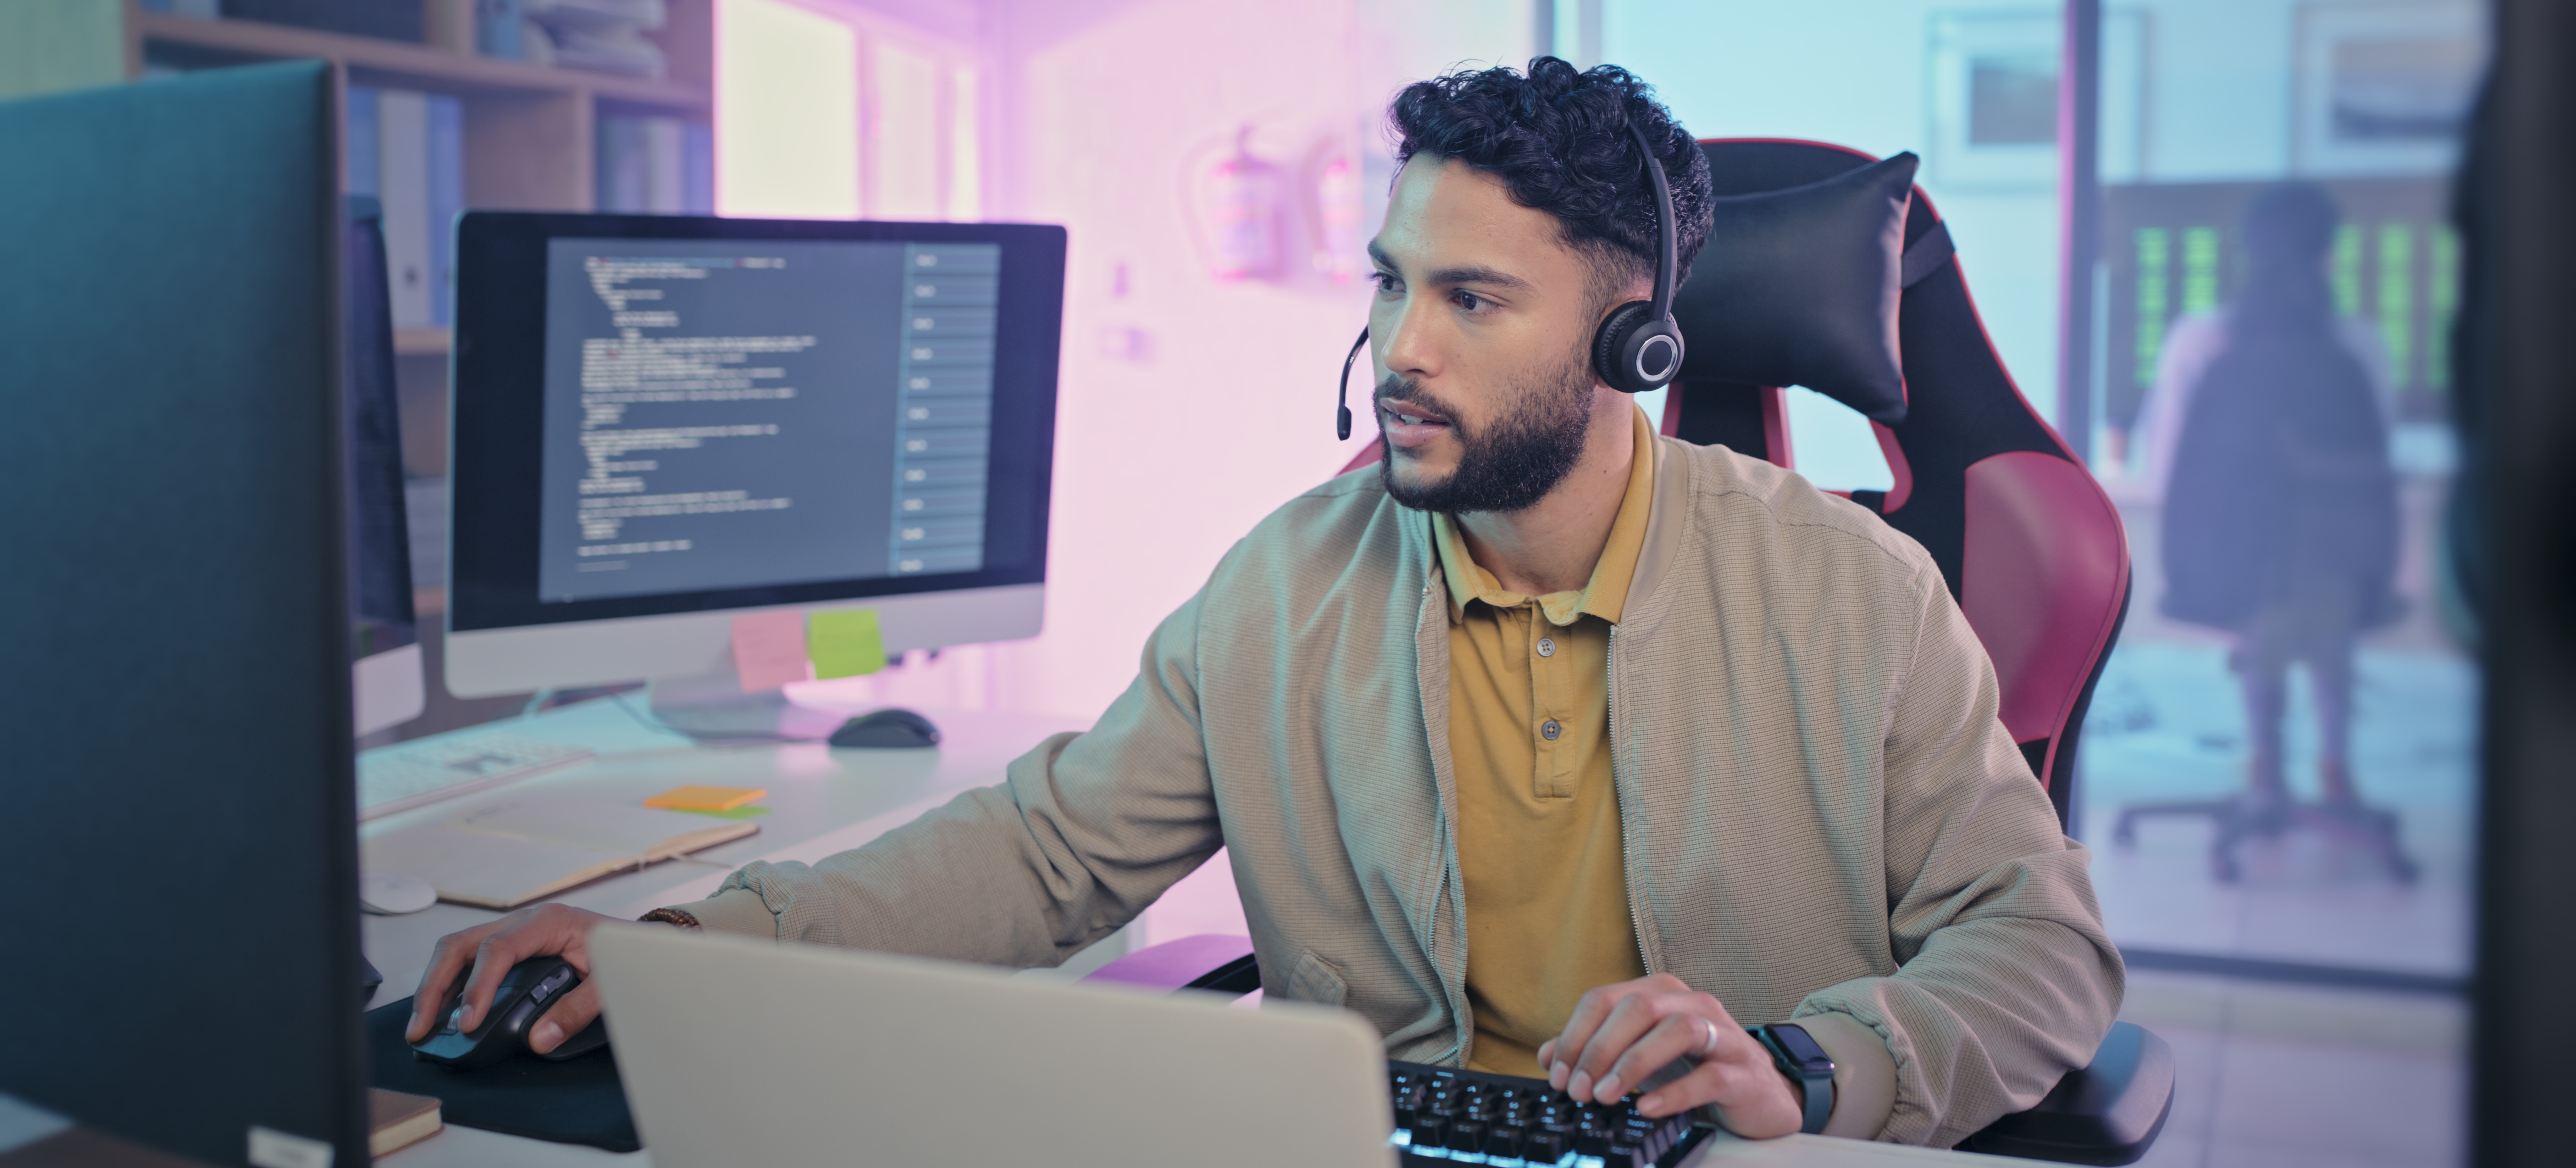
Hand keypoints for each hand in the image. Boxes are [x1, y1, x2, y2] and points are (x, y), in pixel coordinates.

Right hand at [404, 903, 616, 1054]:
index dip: (478, 985)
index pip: (498, 949)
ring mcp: (511, 933)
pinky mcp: (508, 949)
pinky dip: (449, 987)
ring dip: (434, 987)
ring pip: (457, 952)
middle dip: (434, 986)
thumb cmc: (621, 953)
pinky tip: (441, 1013)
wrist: (632, 938)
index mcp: (547, 922)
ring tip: (422, 1026)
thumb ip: (578, 1009)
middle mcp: (521, 922)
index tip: (469, 1021)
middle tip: (422, 1027)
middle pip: (461, 945)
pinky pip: (467, 962)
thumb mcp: (609, 980)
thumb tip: (541, 1039)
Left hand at [1534, 973, 1804, 1138]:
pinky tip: (1648, 1107)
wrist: (1761, 1094)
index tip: (1557, 1073)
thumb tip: (1547, 1054)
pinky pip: (1709, 1076)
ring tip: (1606, 1096)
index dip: (1575, 1035)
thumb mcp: (1640, 1055)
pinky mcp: (1744, 1070)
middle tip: (1577, 1090)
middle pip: (1637, 1008)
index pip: (1605, 999)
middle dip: (1599, 1049)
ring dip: (1633, 1063)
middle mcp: (1692, 1003)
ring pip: (1675, 1030)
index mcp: (1661, 993)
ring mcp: (1722, 1034)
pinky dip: (1675, 1092)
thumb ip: (1596, 1051)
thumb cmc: (1695, 1068)